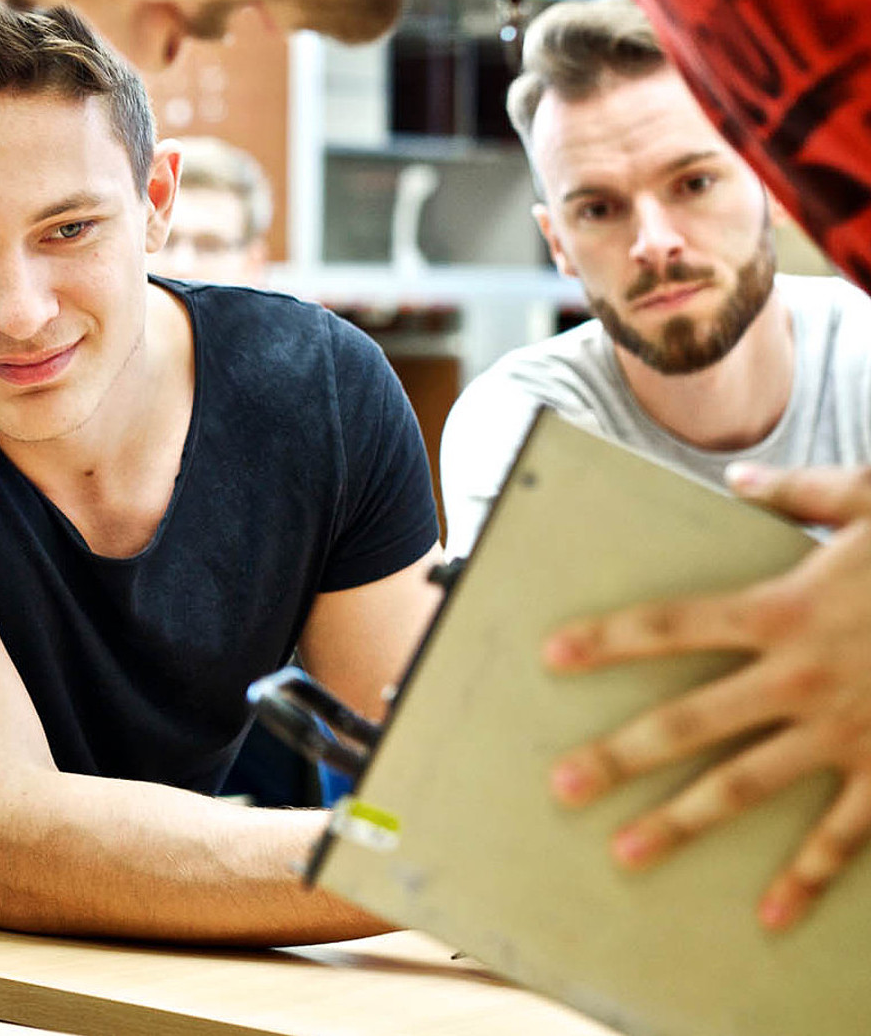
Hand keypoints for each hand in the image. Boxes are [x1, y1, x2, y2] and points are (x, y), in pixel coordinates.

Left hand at [540, 463, 870, 931]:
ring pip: (747, 785)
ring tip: (626, 852)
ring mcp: (847, 730)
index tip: (552, 656)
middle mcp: (802, 676)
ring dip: (682, 820)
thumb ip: (804, 493)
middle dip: (620, 755)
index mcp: (786, 607)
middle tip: (562, 784)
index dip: (608, 639)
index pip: (672, 625)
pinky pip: (845, 832)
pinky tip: (771, 915)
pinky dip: (808, 876)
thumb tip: (740, 478)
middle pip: (689, 719)